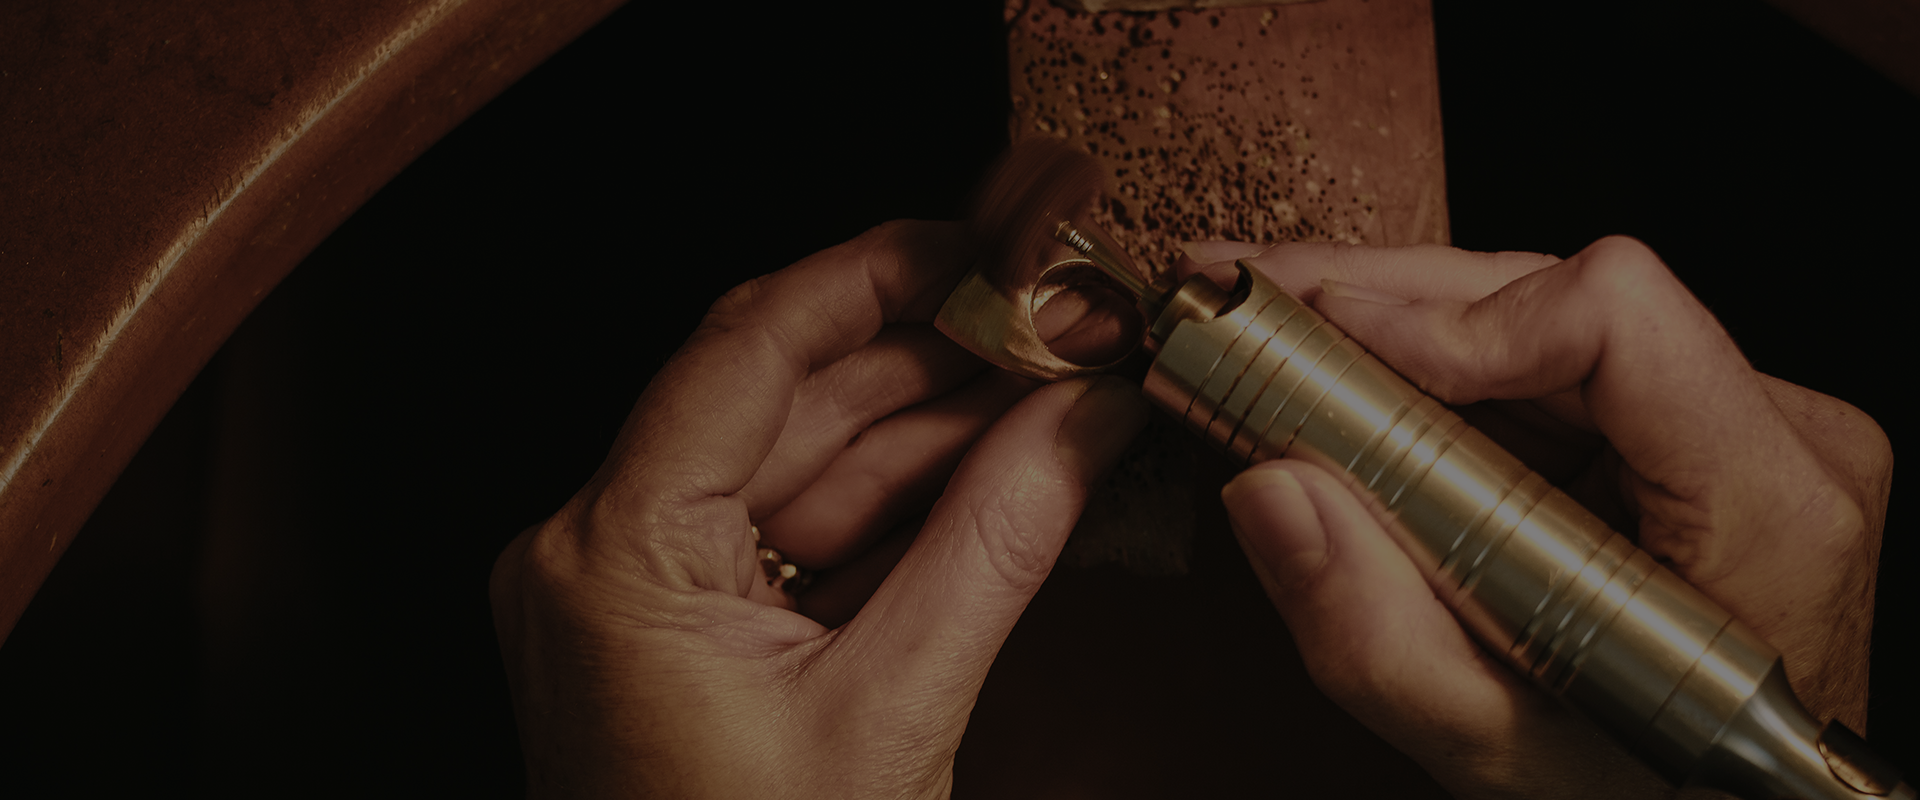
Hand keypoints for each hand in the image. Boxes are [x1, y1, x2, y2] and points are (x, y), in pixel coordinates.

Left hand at [488, 220, 1148, 797]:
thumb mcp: (898, 713)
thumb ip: (997, 543)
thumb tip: (1084, 418)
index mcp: (612, 556)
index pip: (745, 350)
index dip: (876, 275)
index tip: (979, 236)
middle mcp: (598, 552)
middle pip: (778, 398)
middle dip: (928, 354)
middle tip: (1050, 319)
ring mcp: (638, 590)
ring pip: (797, 461)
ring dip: (925, 422)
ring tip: (1047, 383)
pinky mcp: (686, 628)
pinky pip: (796, 531)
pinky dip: (894, 500)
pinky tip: (992, 460)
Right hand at [1190, 237, 1889, 798]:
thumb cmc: (1652, 788)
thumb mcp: (1499, 748)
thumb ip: (1378, 638)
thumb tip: (1267, 488)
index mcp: (1769, 505)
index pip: (1617, 319)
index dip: (1458, 314)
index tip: (1333, 333)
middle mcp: (1773, 434)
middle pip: (1551, 290)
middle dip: (1376, 294)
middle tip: (1238, 290)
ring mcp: (1734, 417)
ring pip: (1534, 306)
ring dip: (1384, 314)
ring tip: (1260, 313)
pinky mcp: (1681, 419)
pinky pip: (1539, 354)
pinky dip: (1424, 358)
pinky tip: (1332, 358)